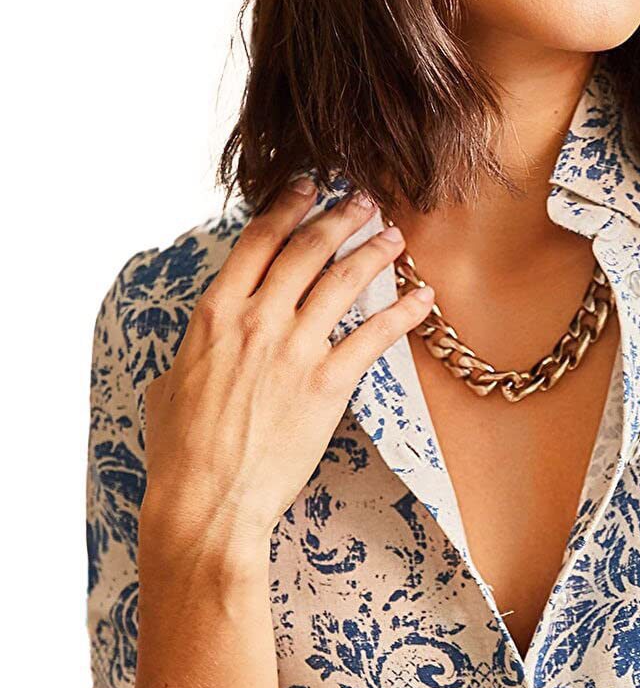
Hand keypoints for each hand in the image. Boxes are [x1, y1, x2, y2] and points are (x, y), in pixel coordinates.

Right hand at [141, 181, 431, 549]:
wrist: (208, 499)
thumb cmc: (182, 452)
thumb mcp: (170, 385)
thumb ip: (195, 352)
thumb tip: (201, 346)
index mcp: (214, 315)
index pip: (257, 242)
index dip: (286, 208)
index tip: (306, 189)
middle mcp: (257, 321)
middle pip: (306, 249)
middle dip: (340, 217)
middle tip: (363, 201)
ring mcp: (295, 350)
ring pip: (344, 281)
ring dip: (374, 252)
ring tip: (394, 235)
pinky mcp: (328, 384)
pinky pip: (375, 336)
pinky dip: (403, 312)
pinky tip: (422, 299)